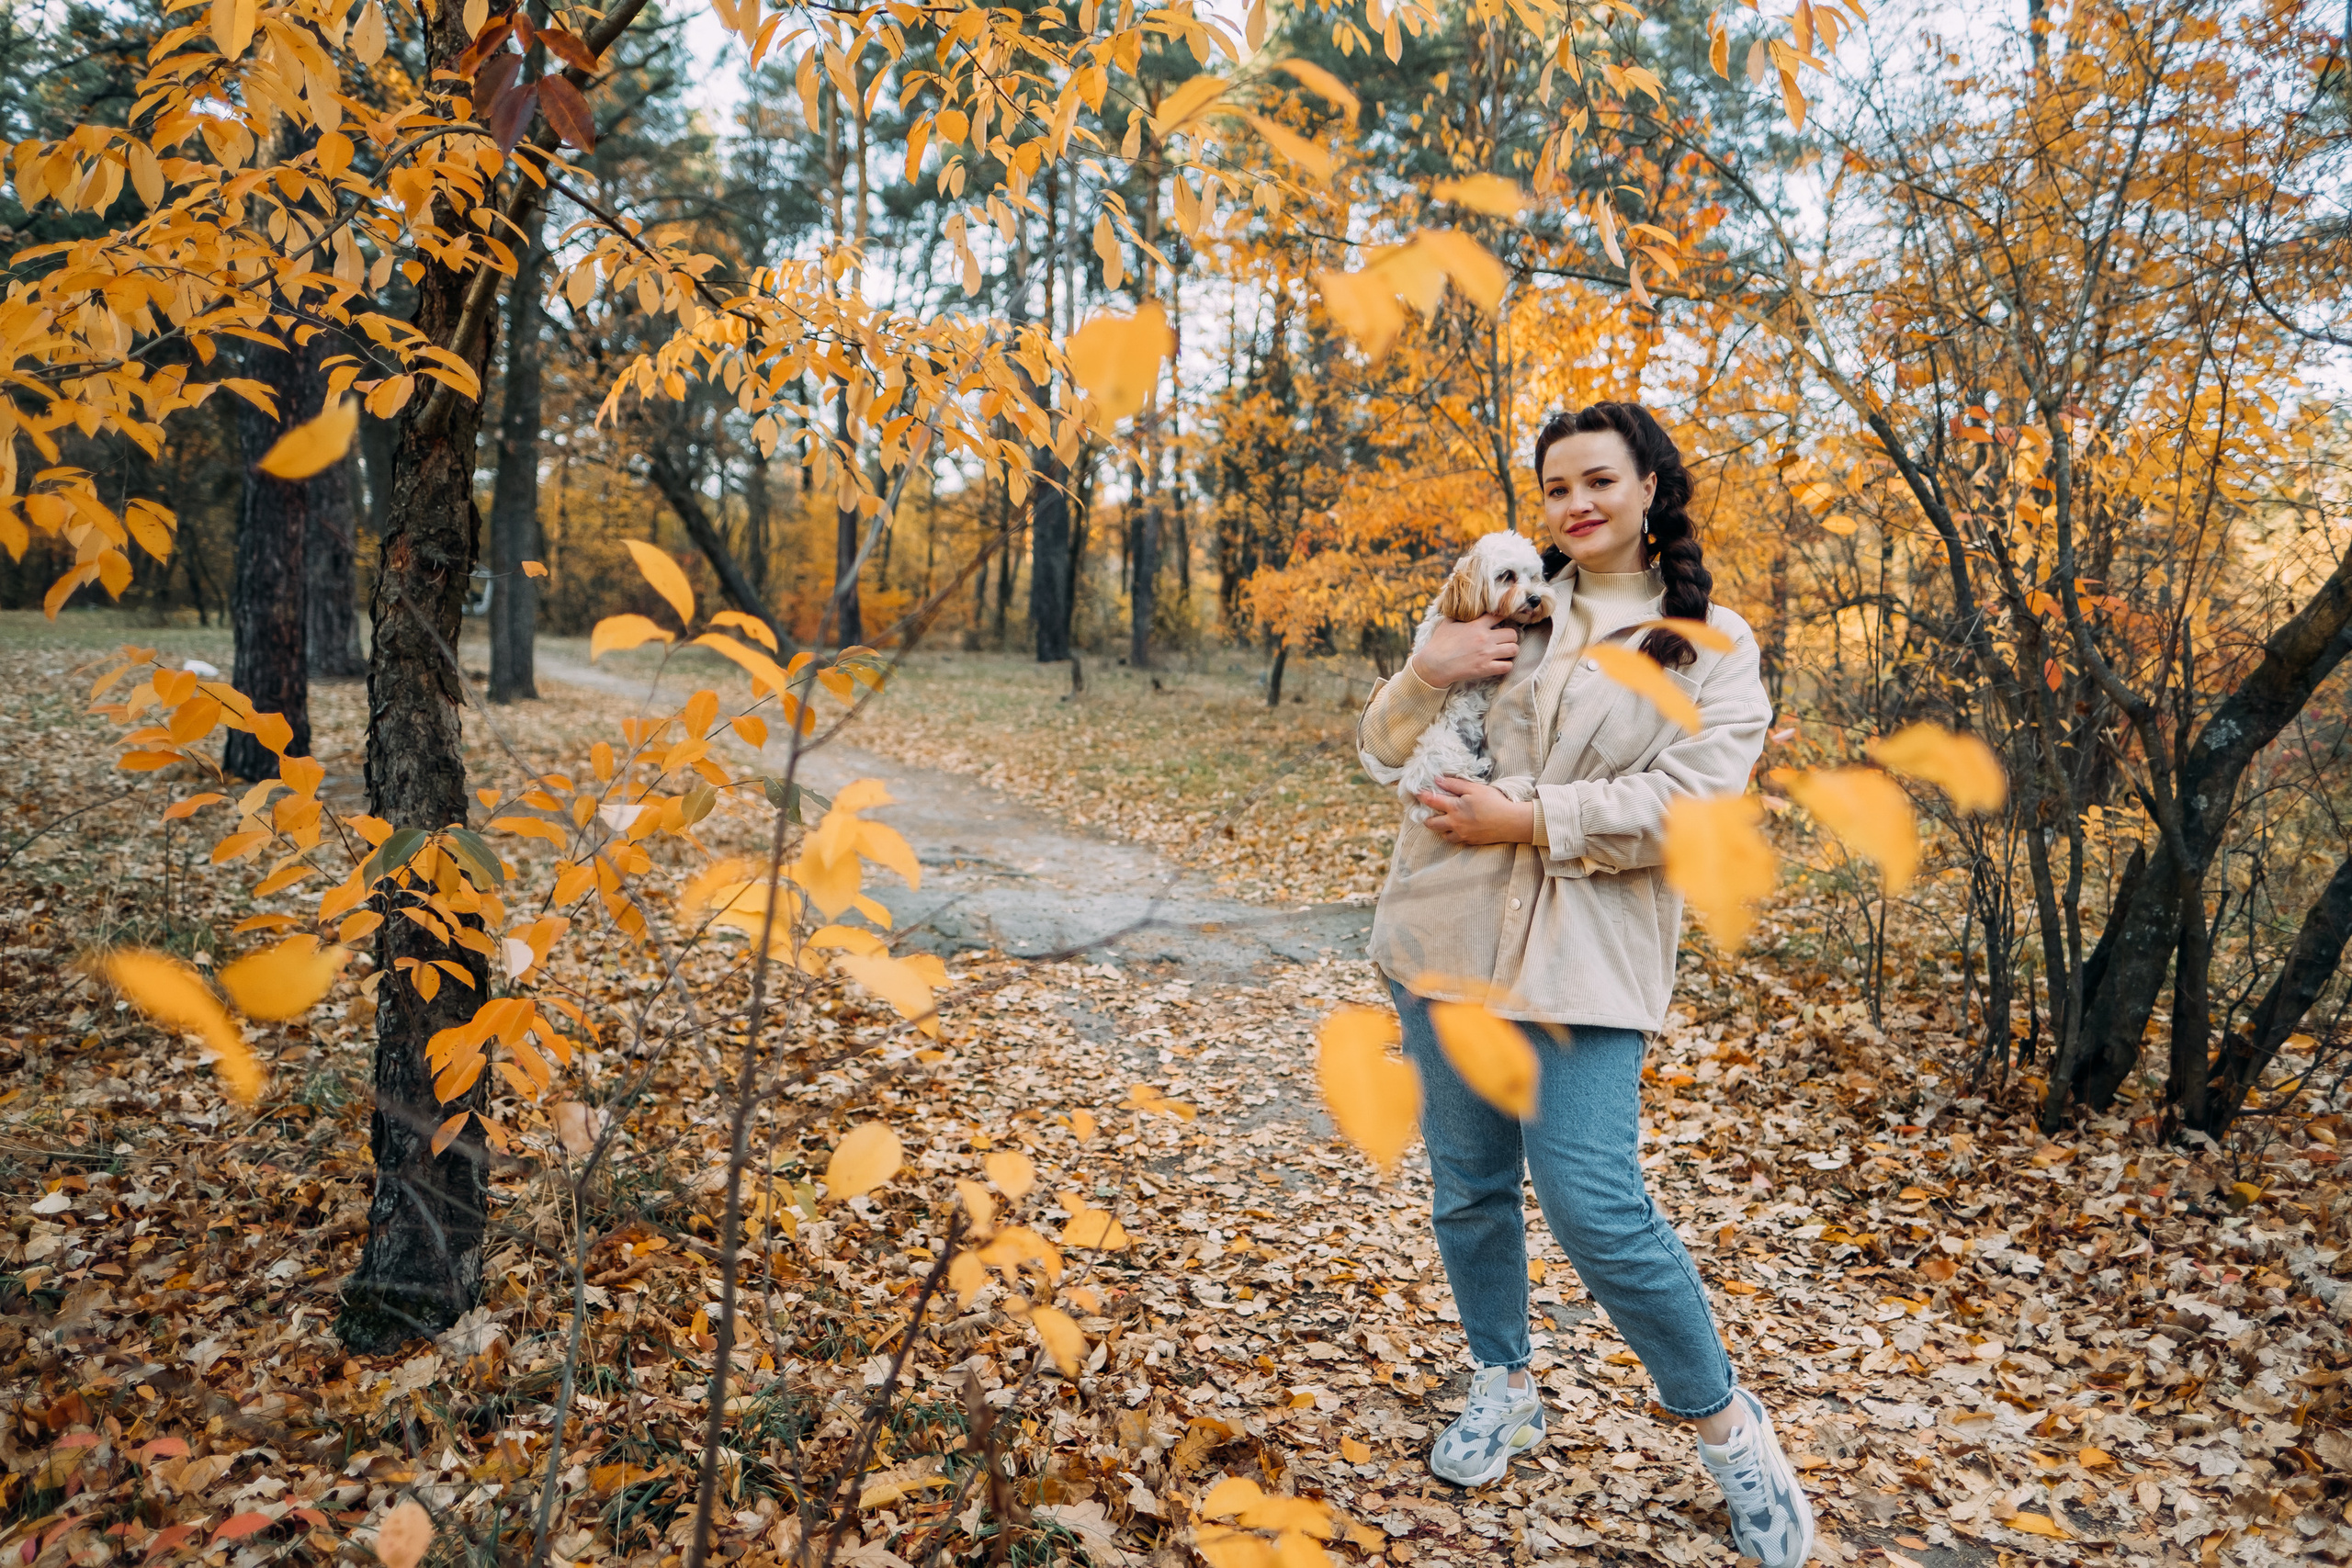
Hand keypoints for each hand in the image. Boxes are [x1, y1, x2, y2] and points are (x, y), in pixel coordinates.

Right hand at [1410, 614, 1519, 687]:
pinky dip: (1506, 665)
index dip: (1503, 617)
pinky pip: (1507, 666)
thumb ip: (1459, 614)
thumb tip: (1463, 606)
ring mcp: (1487, 654)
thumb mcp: (1447, 623)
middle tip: (1504, 640)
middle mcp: (1485, 638)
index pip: (1500, 615)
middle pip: (1512, 634)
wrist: (1433, 665)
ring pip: (1514, 649)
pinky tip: (1499, 664)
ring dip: (1510, 650)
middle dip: (1510, 637)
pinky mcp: (1486, 669)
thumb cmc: (1438, 644)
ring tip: (1504, 652)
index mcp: (1477, 626)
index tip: (1502, 621)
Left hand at [1418, 777, 1536, 845]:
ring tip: (1443, 822)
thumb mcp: (1474, 788)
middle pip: (1432, 824)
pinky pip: (1457, 840)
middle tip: (1426, 814)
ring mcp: (1462, 835)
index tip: (1416, 792)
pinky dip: (1454, 835)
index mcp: (1454, 808)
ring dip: (1441, 829)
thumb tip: (1437, 780)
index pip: (1432, 801)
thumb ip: (1454, 785)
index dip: (1422, 796)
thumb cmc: (1494, 802)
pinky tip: (1458, 829)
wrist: (1511, 822)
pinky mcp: (1471, 842)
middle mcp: (1455, 824)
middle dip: (1426, 819)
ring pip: (1443, 835)